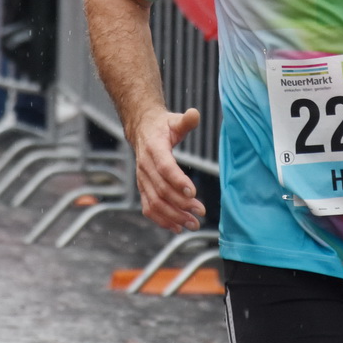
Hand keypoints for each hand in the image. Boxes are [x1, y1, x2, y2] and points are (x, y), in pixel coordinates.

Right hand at [131, 108, 204, 232]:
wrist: (142, 130)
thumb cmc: (162, 126)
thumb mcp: (174, 120)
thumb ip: (186, 120)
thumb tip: (195, 114)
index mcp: (153, 148)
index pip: (164, 167)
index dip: (177, 180)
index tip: (193, 191)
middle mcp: (145, 166)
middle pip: (161, 189)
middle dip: (181, 203)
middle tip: (200, 211)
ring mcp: (142, 179)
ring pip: (155, 202)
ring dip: (173, 216)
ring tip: (193, 223)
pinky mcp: (143, 188)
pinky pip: (149, 208)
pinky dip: (162, 220)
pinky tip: (177, 227)